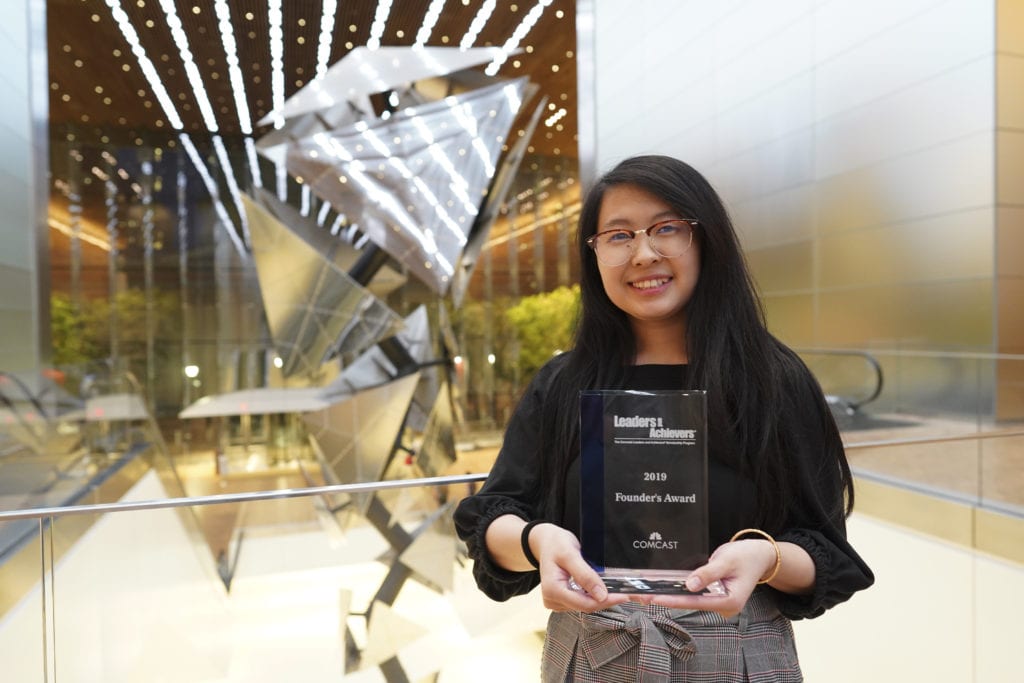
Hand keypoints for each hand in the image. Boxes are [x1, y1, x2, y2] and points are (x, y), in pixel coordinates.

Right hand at [529, 523, 629, 612]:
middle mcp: (554, 600)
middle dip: (611, 600)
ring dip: (607, 599)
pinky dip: (600, 596)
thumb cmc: (556, 544)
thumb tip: (601, 595)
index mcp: (552, 590)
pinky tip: (613, 591)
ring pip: (589, 605)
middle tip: (636, 595)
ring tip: (629, 592)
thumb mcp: (570, 554)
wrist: (545, 542)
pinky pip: (585, 601)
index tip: (626, 594)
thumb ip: (584, 574)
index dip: (607, 601)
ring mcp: (559, 602)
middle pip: (588, 606)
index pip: (585, 604)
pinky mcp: (565, 600)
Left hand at [645, 539, 777, 616]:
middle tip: (640, 596)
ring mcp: (717, 602)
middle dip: (666, 598)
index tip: (654, 598)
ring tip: (644, 593)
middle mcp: (723, 606)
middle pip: (689, 603)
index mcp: (730, 601)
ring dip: (668, 595)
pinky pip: (692, 594)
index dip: (673, 599)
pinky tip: (660, 587)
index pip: (695, 601)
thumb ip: (708, 573)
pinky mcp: (712, 596)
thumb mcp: (727, 561)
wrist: (759, 555)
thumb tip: (689, 585)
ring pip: (688, 599)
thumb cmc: (746, 556)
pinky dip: (677, 590)